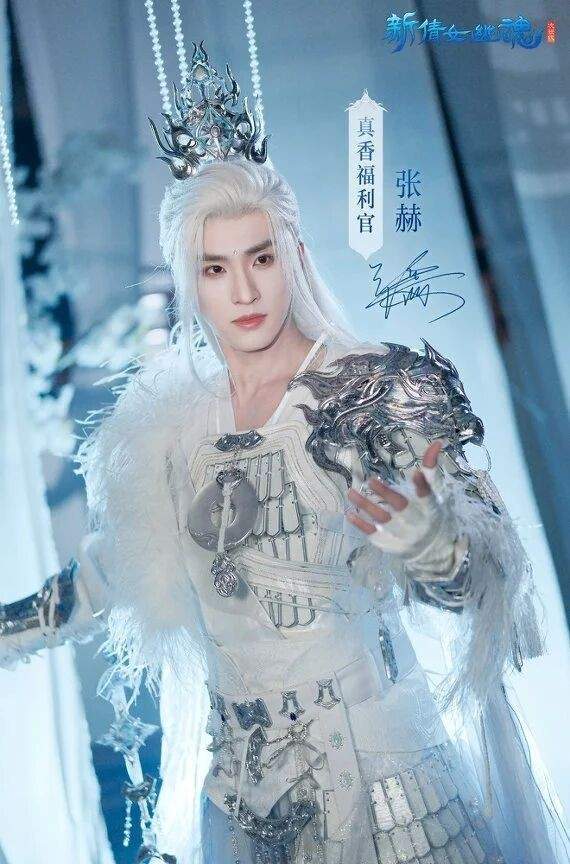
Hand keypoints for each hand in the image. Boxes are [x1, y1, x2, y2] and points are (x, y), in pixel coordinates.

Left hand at [346, 440, 455, 573]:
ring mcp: (402, 535)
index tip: (415, 473)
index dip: (422, 486)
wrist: (432, 549)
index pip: (427, 496)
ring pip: (383, 519)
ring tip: (351, 492)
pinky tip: (349, 513)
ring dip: (366, 506)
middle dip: (387, 495)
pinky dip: (361, 524)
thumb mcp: (436, 493)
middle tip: (371, 481)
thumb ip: (431, 469)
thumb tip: (436, 443)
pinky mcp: (389, 544)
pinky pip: (373, 533)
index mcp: (430, 508)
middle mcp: (417, 522)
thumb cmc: (432, 514)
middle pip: (402, 508)